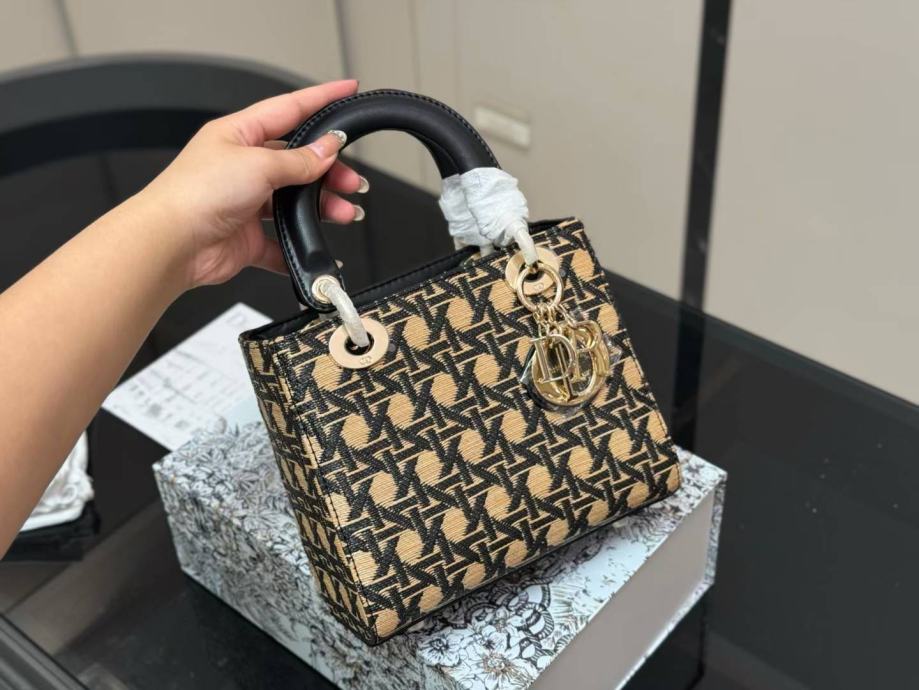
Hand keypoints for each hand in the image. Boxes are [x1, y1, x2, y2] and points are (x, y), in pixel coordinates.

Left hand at [140, 79, 365, 287]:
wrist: (172, 243)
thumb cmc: (196, 193)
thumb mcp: (258, 164)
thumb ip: (299, 160)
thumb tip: (328, 149)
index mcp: (239, 135)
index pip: (290, 109)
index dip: (321, 98)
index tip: (348, 89)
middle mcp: (242, 167)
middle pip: (298, 162)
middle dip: (329, 171)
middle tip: (352, 181)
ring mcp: (245, 202)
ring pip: (295, 202)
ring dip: (322, 209)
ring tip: (344, 214)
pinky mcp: (246, 237)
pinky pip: (281, 242)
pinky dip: (299, 247)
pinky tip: (314, 248)